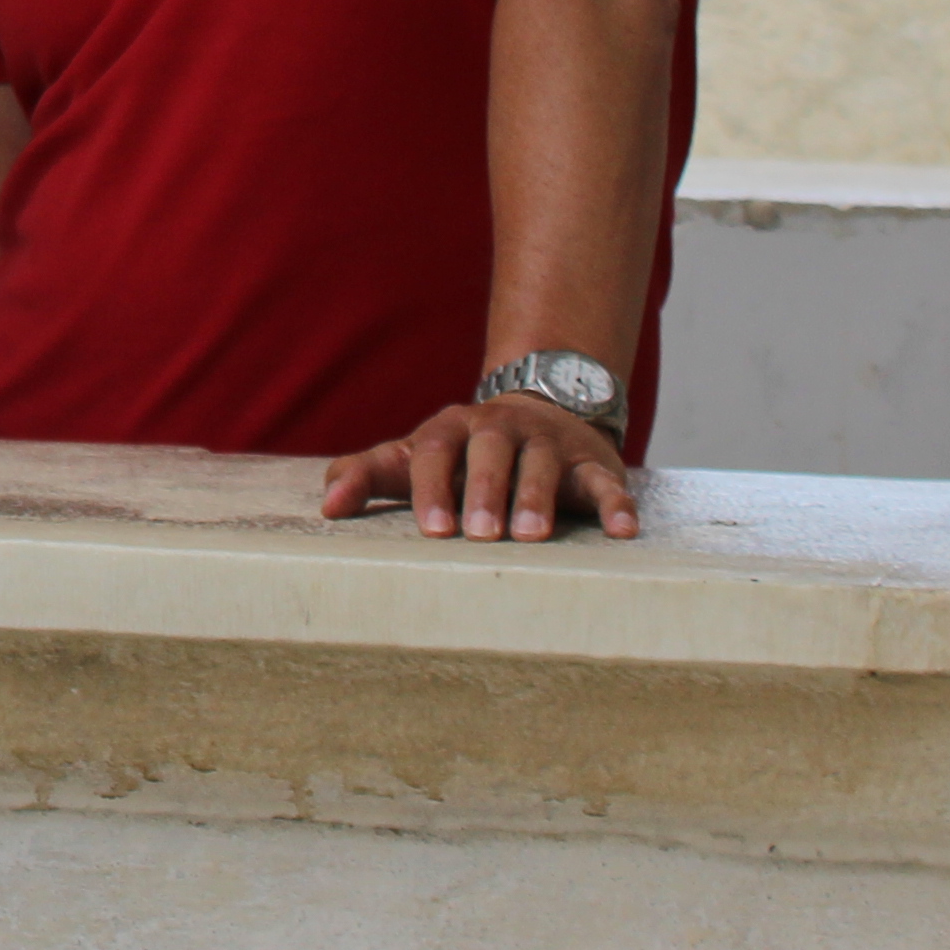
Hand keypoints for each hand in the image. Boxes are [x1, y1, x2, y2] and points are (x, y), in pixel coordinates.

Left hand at [323, 391, 639, 540]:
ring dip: (538, 498)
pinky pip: (606, 481)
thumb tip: (326, 509)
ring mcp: (547, 443)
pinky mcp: (591, 463)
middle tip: (481, 536)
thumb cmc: (460, 454)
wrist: (538, 412)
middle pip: (490, 453)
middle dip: (485, 492)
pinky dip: (615, 503)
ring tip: (532, 537)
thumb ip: (366, 476)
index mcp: (450, 429)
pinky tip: (623, 530)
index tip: (433, 530)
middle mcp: (499, 429)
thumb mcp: (412, 458)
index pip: (435, 451)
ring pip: (542, 465)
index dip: (432, 488)